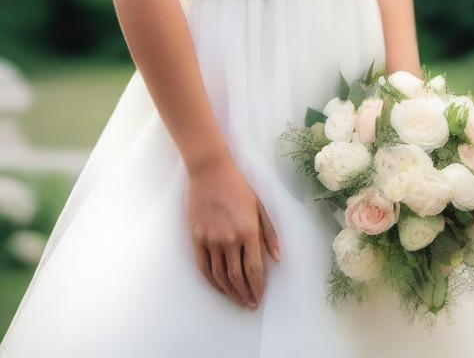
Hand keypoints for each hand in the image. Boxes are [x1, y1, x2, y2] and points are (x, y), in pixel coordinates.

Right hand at [185, 154, 280, 309]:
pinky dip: (212, 282)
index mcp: (248, 231)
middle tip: (249, 304)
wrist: (209, 170)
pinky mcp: (197, 238)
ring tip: (237, 300)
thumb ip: (269, 234)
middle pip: (237, 277)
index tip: (259, 298)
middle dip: (245, 294)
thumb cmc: (238, 186)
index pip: (254, 270)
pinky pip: (204, 267)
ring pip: (220, 276)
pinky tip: (219, 287)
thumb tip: (277, 259)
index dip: (257, 287)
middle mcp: (229, 239)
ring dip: (229, 292)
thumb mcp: (259, 206)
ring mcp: (211, 240)